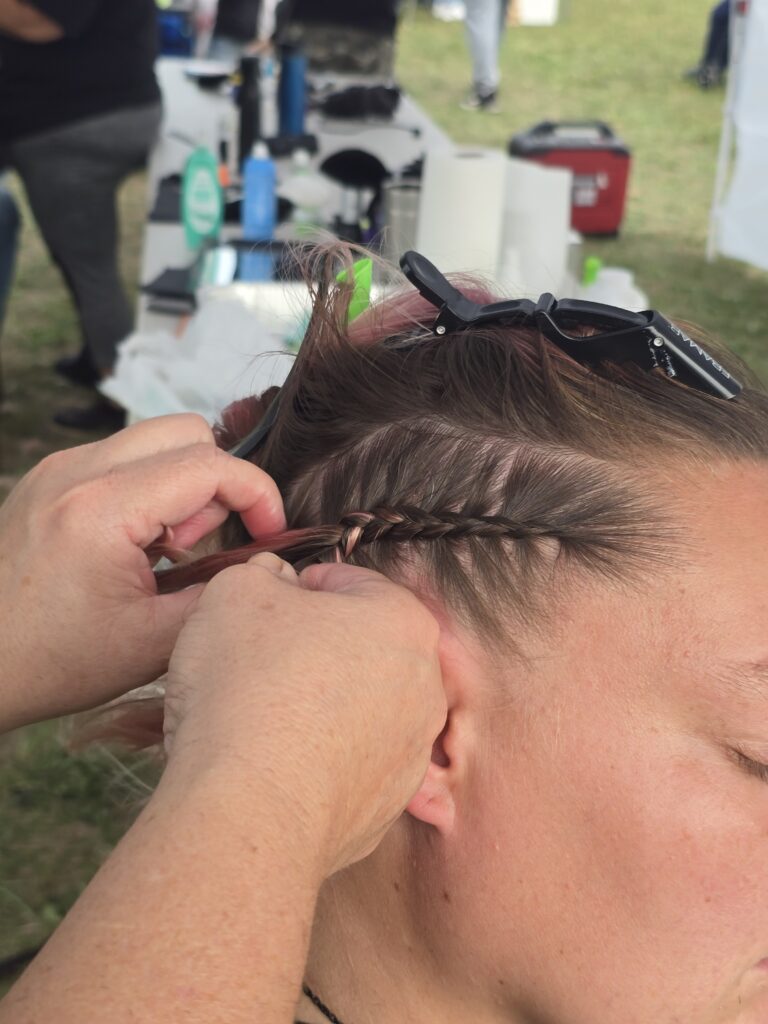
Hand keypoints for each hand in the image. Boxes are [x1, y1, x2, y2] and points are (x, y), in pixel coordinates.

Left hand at [0, 415, 283, 732]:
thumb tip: (262, 565)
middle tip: (203, 545)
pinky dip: (150, 489)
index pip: (210, 465)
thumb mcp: (154, 643)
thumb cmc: (51, 660)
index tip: (270, 534)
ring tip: (167, 550)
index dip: (257, 495)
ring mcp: (58, 469)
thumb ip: (220, 595)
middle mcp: (76, 472)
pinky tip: (137, 544)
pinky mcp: (50, 477)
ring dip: (183, 485)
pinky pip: (123, 458)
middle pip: (187, 432)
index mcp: (103, 509)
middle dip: (217, 483)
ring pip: (156, 439)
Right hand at [162, 554, 445, 876]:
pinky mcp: (387, 807)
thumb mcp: (235, 592)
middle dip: (313, 647)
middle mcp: (425, 686)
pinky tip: (274, 763)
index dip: (296, 590)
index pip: (347, 583)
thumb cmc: (248, 688)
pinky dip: (317, 759)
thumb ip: (261, 573)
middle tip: (258, 662)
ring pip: (358, 708)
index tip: (263, 610)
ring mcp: (411, 752)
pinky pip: (348, 765)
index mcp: (404, 620)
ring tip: (260, 716)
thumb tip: (271, 582)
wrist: (250, 811)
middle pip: (360, 647)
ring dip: (318, 704)